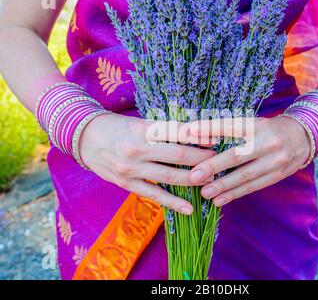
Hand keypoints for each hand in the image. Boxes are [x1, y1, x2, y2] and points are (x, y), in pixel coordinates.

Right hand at [79, 113, 215, 214]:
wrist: (84, 137)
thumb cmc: (115, 126)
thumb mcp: (139, 122)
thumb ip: (162, 131)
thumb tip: (192, 135)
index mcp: (142, 130)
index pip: (176, 133)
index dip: (198, 137)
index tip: (215, 140)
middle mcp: (137, 149)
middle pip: (176, 155)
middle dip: (201, 159)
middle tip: (219, 162)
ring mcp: (131, 169)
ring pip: (169, 176)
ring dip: (193, 179)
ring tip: (210, 181)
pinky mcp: (126, 184)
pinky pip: (154, 195)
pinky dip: (173, 202)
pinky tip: (189, 208)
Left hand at [188, 116, 310, 206]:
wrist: (303, 136)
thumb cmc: (267, 129)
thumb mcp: (251, 123)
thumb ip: (228, 130)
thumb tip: (196, 135)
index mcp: (257, 125)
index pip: (231, 126)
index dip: (210, 128)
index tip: (189, 132)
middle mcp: (267, 142)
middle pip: (237, 156)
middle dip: (213, 167)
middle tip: (193, 176)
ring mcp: (275, 160)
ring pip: (245, 176)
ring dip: (223, 186)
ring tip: (204, 193)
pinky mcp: (279, 175)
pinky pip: (253, 186)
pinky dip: (235, 194)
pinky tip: (220, 200)